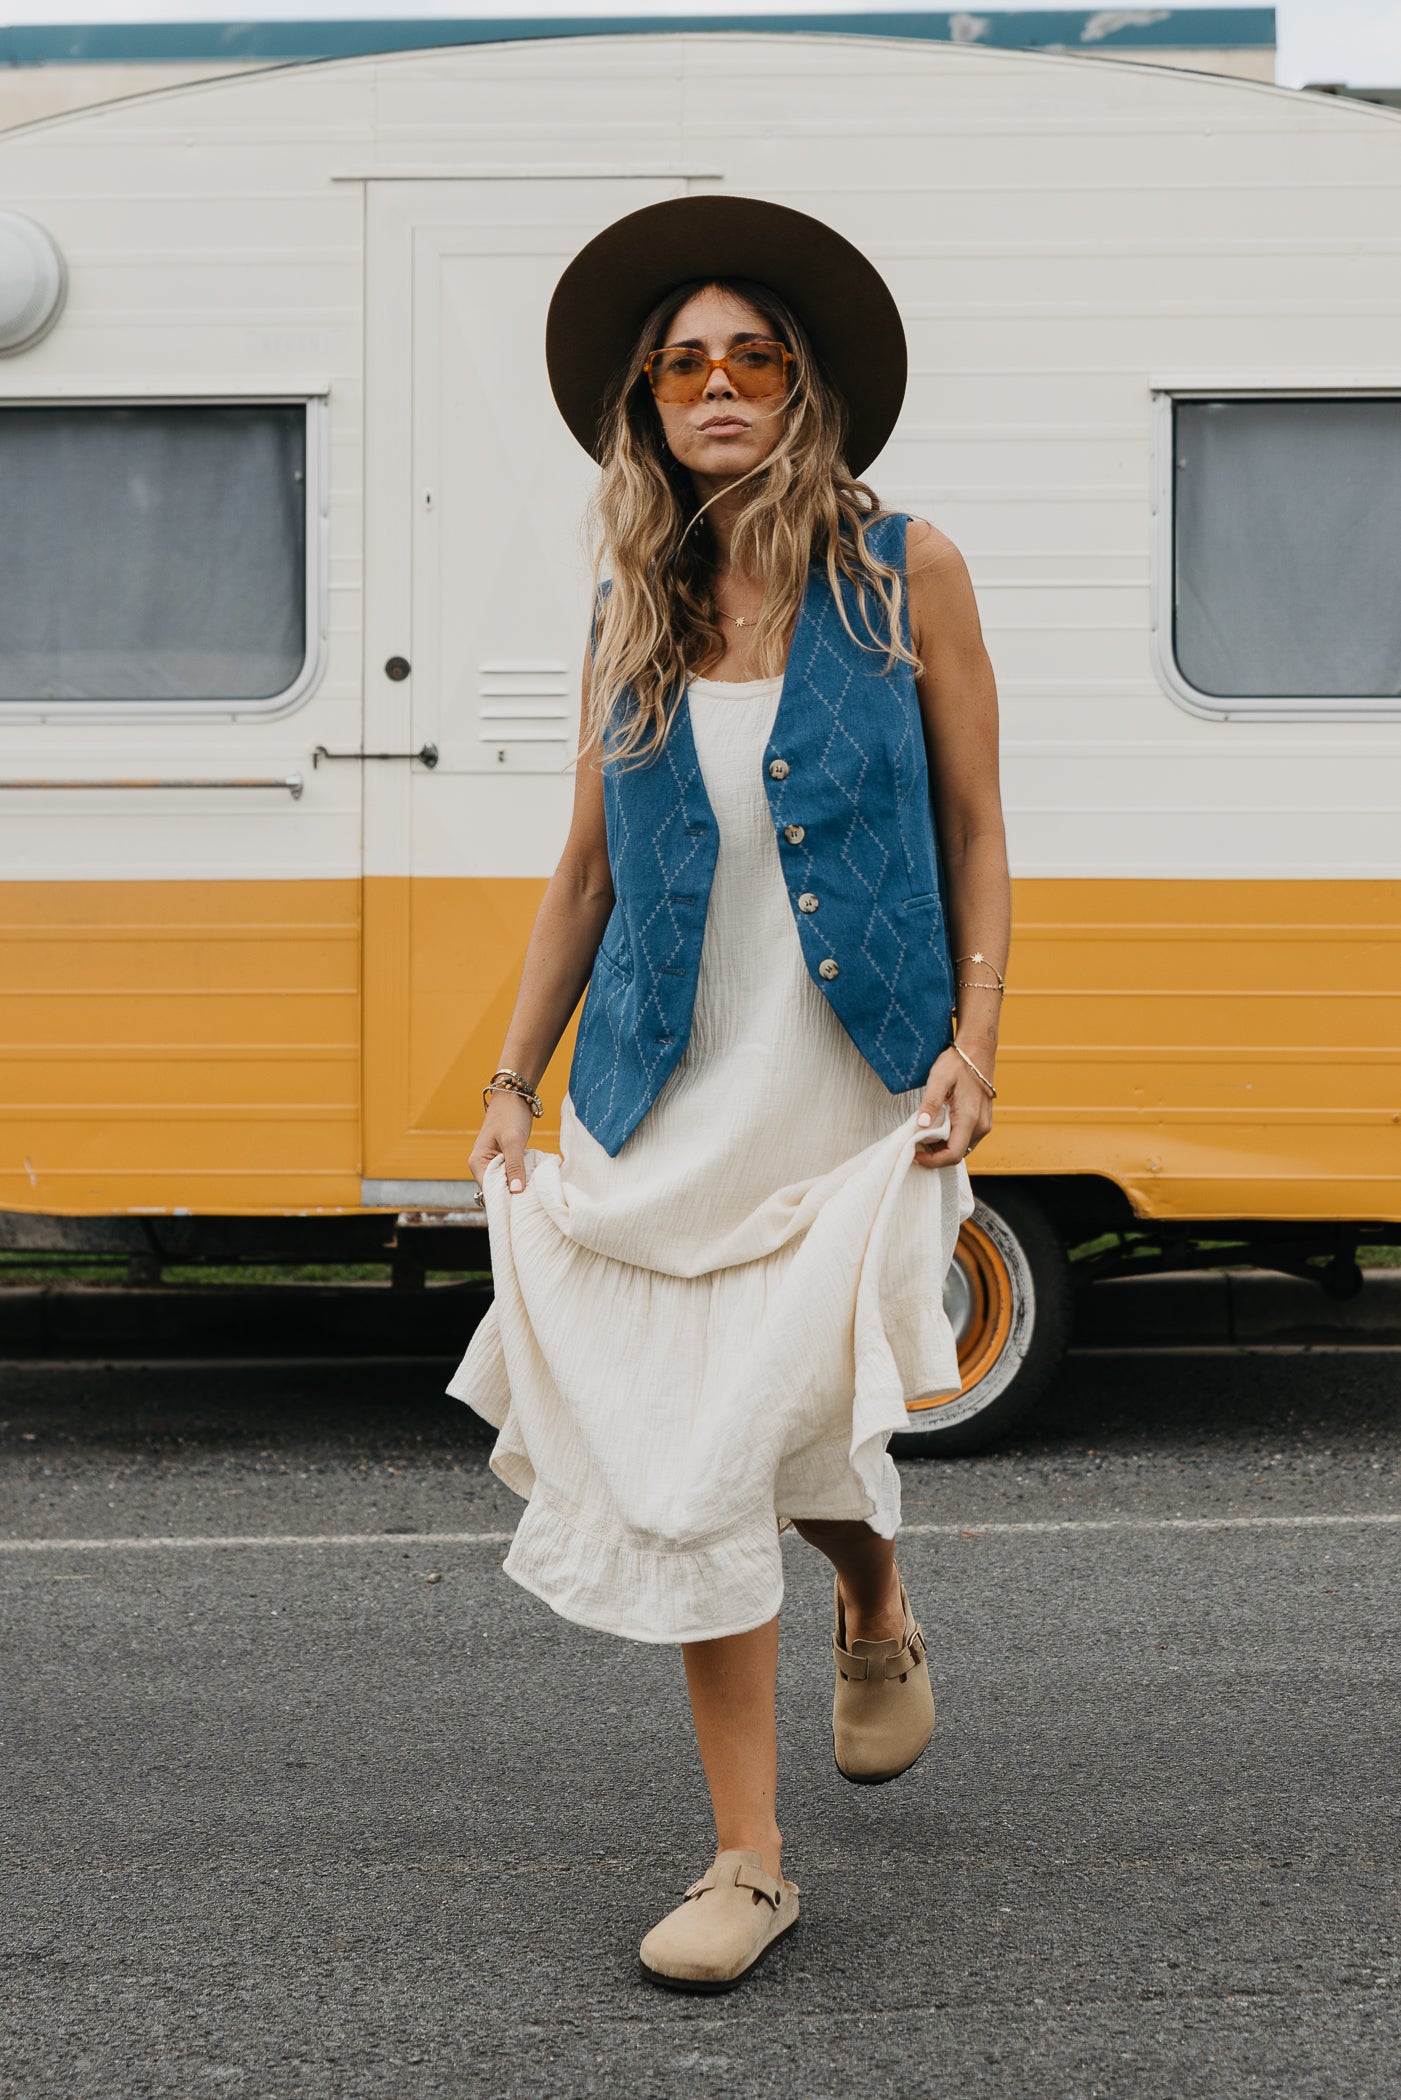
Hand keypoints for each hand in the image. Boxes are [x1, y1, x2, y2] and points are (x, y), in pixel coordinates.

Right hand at [468, 1090, 535, 1197]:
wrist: (514, 1094)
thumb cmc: (510, 1115)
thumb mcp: (513, 1141)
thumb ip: (514, 1166)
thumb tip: (516, 1191)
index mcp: (477, 1162)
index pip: (489, 1191)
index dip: (504, 1200)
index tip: (522, 1207)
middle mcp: (482, 1165)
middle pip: (497, 1190)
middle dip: (512, 1195)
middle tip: (532, 1200)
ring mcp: (493, 1162)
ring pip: (506, 1183)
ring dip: (518, 1186)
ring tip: (534, 1193)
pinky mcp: (504, 1158)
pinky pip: (512, 1174)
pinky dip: (521, 1177)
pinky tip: (533, 1181)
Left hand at [912, 1042, 993, 1168]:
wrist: (977, 1050)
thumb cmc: (958, 1063)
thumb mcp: (939, 1079)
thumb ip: (930, 1103)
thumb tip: (920, 1125)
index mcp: (970, 1119)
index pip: (953, 1154)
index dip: (932, 1160)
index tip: (915, 1154)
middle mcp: (981, 1126)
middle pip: (956, 1154)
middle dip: (935, 1155)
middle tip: (914, 1144)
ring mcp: (984, 1124)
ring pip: (961, 1148)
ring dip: (942, 1147)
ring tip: (923, 1135)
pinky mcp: (982, 1121)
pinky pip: (966, 1139)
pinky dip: (950, 1139)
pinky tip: (936, 1127)